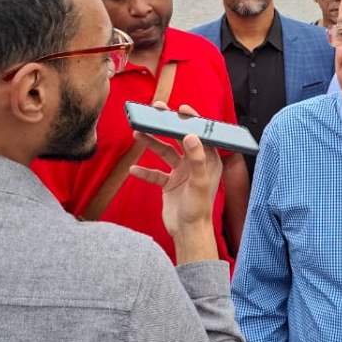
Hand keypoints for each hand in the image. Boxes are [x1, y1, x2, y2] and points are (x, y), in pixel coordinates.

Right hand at [129, 103, 222, 256]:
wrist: (187, 233)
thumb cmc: (199, 209)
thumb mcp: (199, 182)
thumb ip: (196, 159)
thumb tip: (190, 135)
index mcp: (208, 160)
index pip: (201, 134)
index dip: (192, 120)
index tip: (181, 108)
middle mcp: (195, 164)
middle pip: (179, 139)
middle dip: (167, 125)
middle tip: (154, 111)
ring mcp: (181, 173)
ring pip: (164, 153)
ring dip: (151, 144)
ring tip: (136, 133)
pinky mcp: (170, 184)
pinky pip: (155, 173)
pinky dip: (144, 171)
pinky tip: (133, 169)